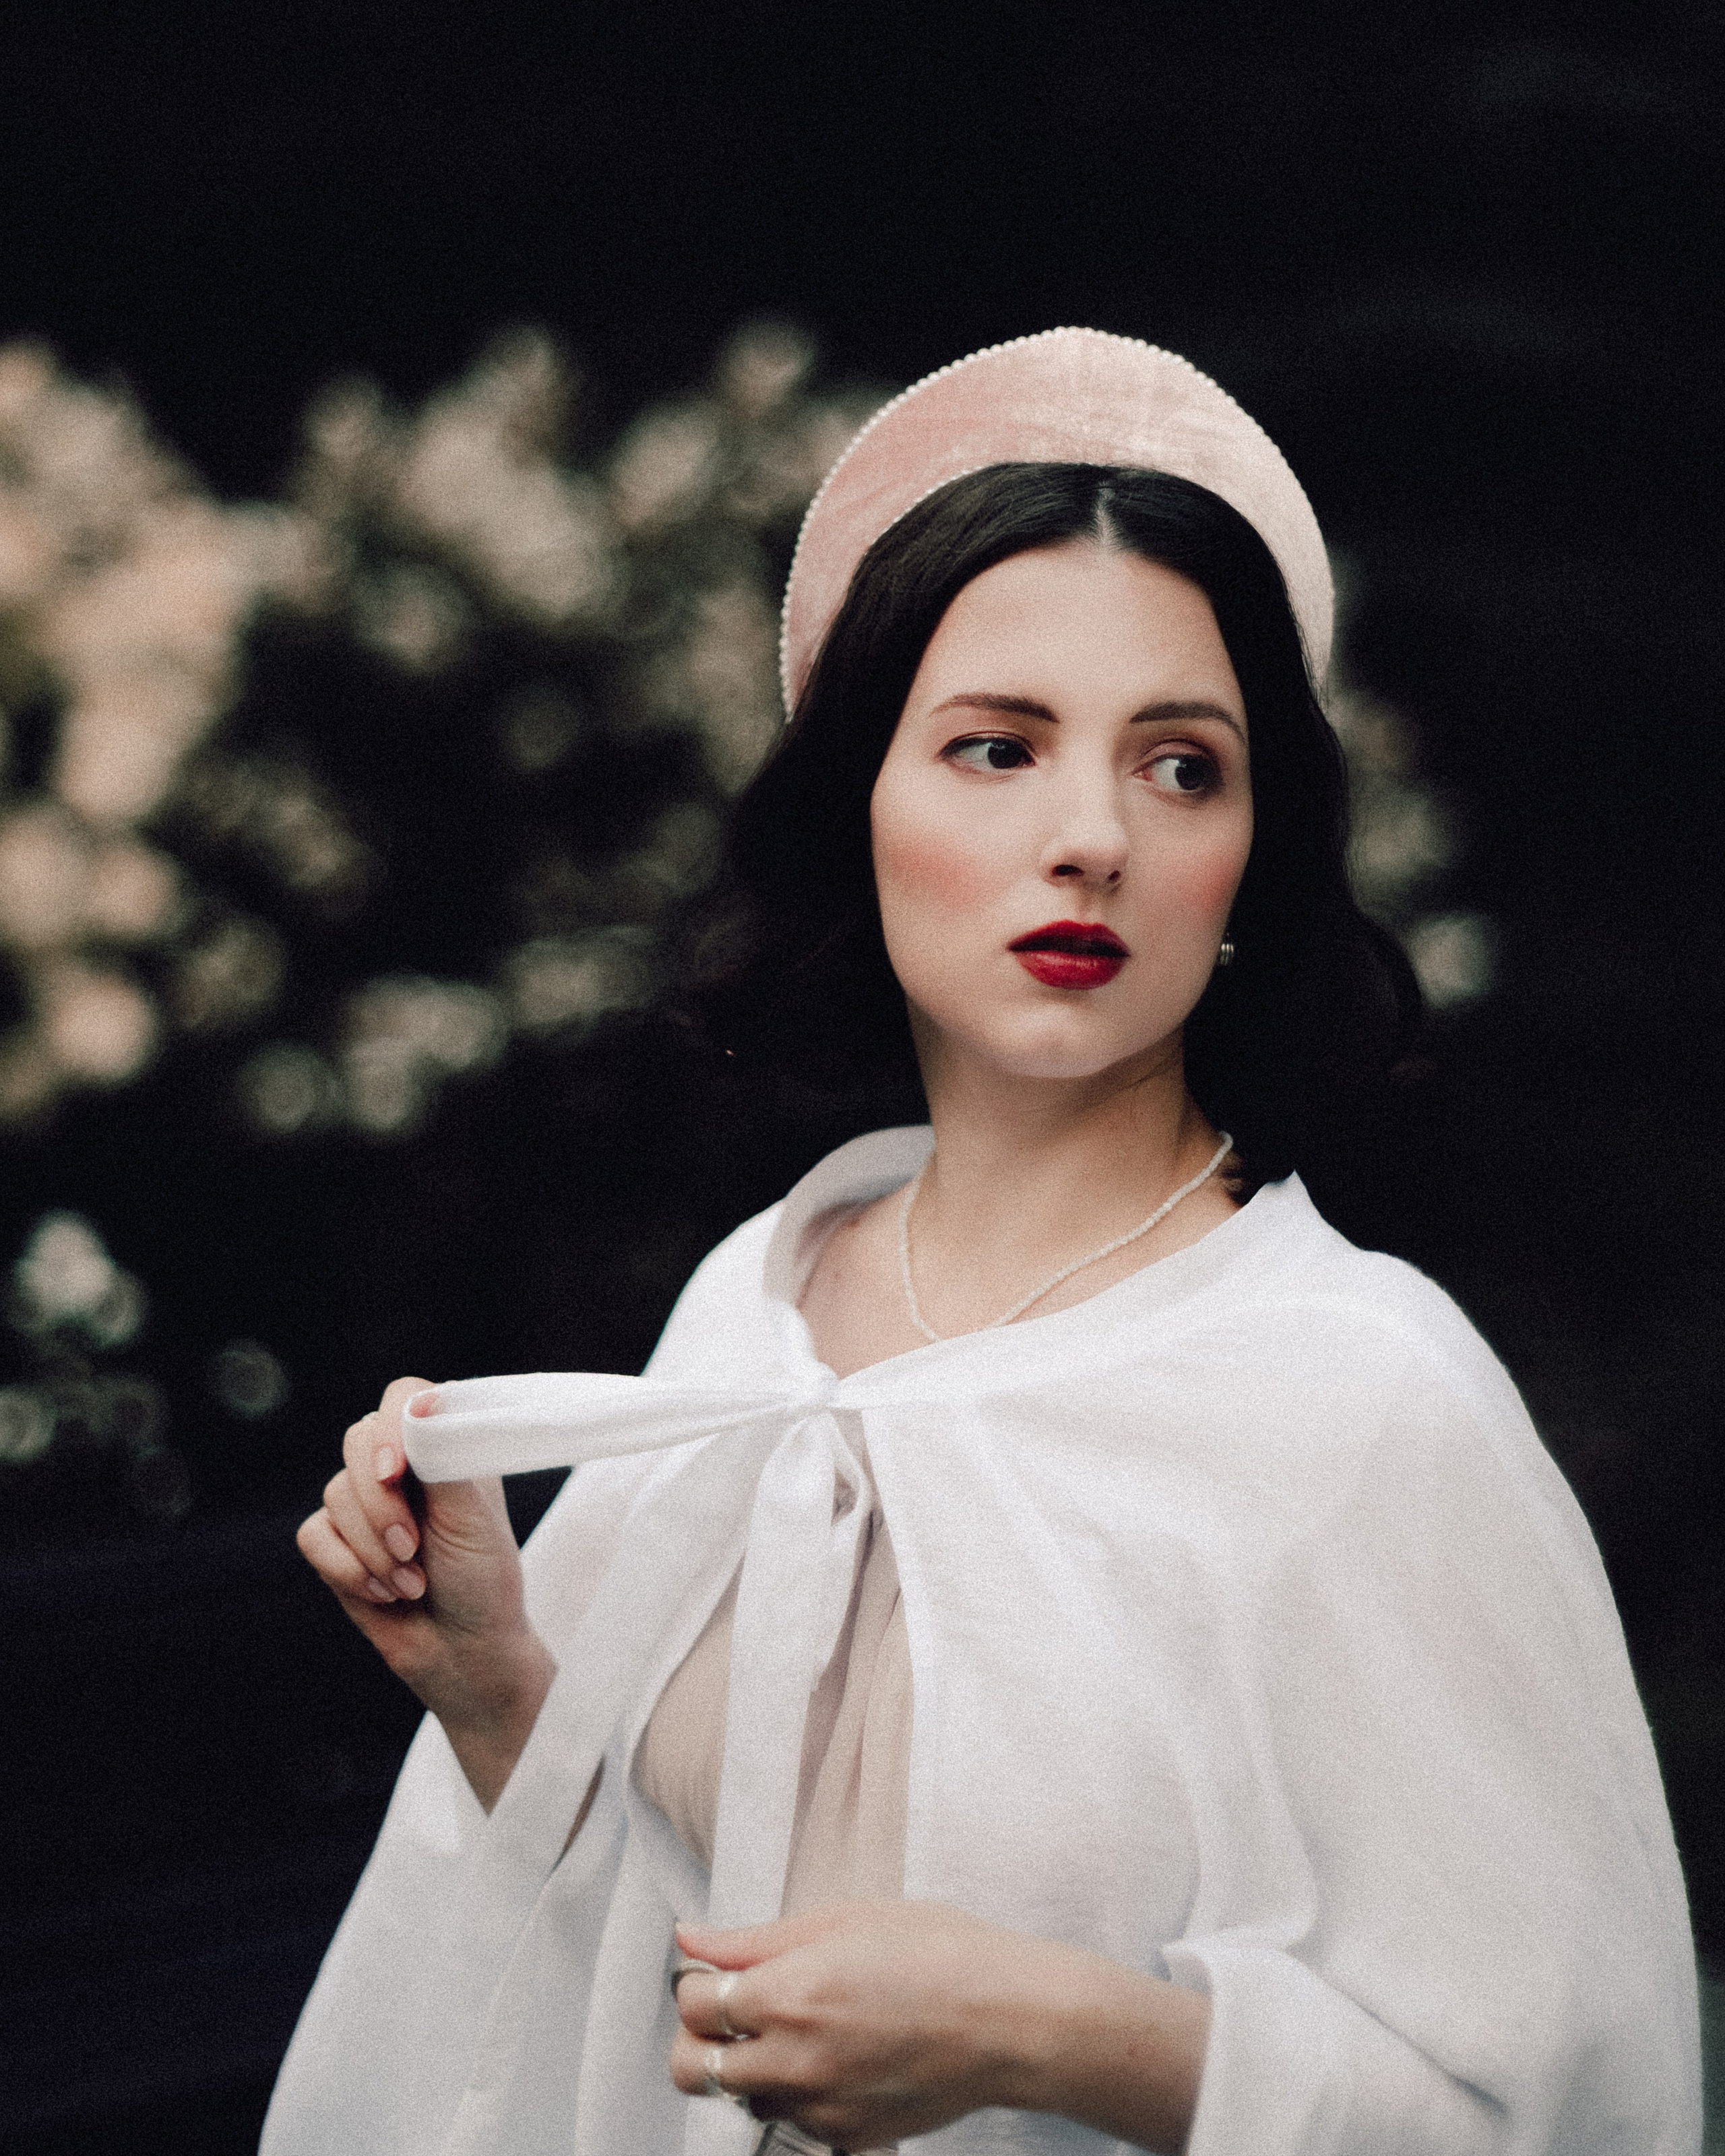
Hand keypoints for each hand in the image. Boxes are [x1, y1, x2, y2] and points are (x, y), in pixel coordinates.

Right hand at [296, 1374, 554, 1807]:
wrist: (465, 1650)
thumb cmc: (482, 1579)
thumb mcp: (472, 1516)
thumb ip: (444, 1456)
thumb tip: (421, 1405)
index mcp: (443, 1447)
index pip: (402, 1397)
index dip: (391, 1429)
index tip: (398, 1475)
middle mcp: (402, 1467)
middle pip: (358, 1441)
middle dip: (380, 1504)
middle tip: (413, 1548)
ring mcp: (365, 1504)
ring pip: (335, 1494)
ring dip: (374, 1549)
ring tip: (412, 1582)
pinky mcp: (336, 1543)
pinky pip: (313, 1535)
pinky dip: (347, 1569)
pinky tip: (384, 1593)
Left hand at [670, 1902, 1208, 2153]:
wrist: (1009, 2019)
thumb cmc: (938, 1953)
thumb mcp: (842, 1920)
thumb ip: (754, 1939)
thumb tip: (690, 1939)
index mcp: (787, 1994)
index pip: (692, 2005)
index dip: (697, 1983)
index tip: (718, 1973)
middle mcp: (794, 2060)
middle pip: (692, 2069)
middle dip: (698, 2038)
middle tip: (731, 2012)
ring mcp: (820, 2108)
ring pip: (741, 2101)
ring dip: (749, 2068)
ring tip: (798, 2029)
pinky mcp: (848, 2137)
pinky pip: (795, 2121)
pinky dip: (798, 2094)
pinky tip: (837, 2056)